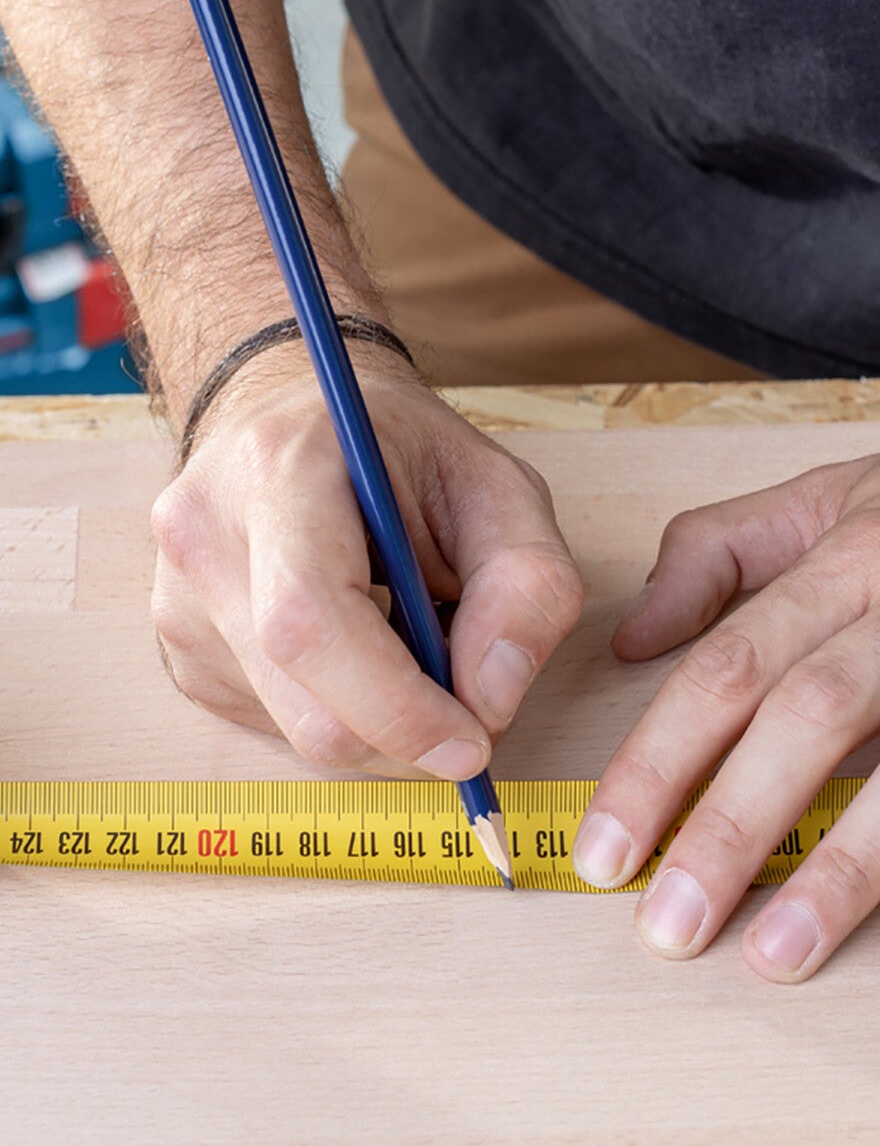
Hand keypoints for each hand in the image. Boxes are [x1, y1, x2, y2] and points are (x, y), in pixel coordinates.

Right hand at [150, 346, 583, 777]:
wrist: (288, 416)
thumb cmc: (395, 451)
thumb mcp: (497, 487)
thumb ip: (527, 585)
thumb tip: (490, 701)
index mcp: (274, 470)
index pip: (309, 622)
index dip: (395, 706)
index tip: (472, 742)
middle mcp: (204, 534)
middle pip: (303, 704)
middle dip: (405, 733)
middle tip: (466, 706)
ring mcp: (177, 597)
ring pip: (294, 731)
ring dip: (375, 723)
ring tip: (400, 642)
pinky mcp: (180, 649)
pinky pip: (274, 727)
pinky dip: (336, 712)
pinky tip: (350, 647)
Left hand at [575, 454, 879, 980]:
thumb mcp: (817, 502)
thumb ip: (712, 557)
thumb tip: (631, 638)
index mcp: (842, 562)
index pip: (723, 673)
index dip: (656, 764)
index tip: (604, 850)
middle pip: (802, 724)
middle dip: (727, 830)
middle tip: (665, 926)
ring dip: (836, 875)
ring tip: (772, 955)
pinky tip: (870, 929)